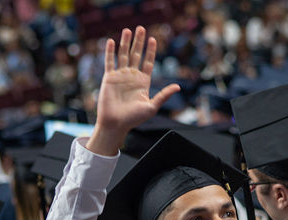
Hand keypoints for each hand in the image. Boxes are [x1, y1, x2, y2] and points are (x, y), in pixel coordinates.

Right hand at [87, 26, 179, 155]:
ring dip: (125, 42)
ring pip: (123, 55)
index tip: (153, 39)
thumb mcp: (152, 106)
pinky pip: (109, 62)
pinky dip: (110, 52)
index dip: (151, 50)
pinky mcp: (109, 78)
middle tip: (141, 28)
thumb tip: (178, 87)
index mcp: (143, 82)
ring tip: (128, 30)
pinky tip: (111, 41)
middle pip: (136, 54)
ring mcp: (120, 76)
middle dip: (139, 42)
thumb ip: (163, 95)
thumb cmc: (134, 119)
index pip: (148, 62)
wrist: (116, 124)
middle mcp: (132, 77)